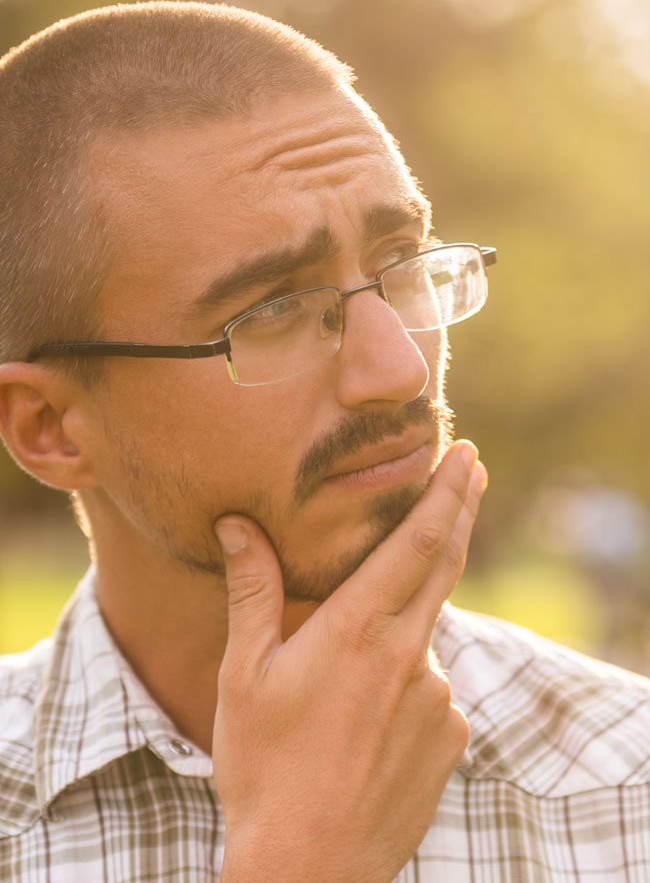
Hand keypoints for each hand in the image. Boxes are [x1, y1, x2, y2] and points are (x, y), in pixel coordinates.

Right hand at [213, 440, 486, 882]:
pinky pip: (432, 685)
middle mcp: (410, 656)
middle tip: (474, 469)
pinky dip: (406, 679)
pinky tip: (364, 723)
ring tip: (345, 681)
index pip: (418, 544)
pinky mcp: (451, 735)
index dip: (446, 493)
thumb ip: (252, 591)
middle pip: (446, 565)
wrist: (309, 868)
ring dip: (402, 624)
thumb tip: (236, 524)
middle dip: (462, 509)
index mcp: (357, 632)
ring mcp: (438, 699)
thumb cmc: (263, 767)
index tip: (466, 455)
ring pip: (426, 633)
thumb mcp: (244, 675)